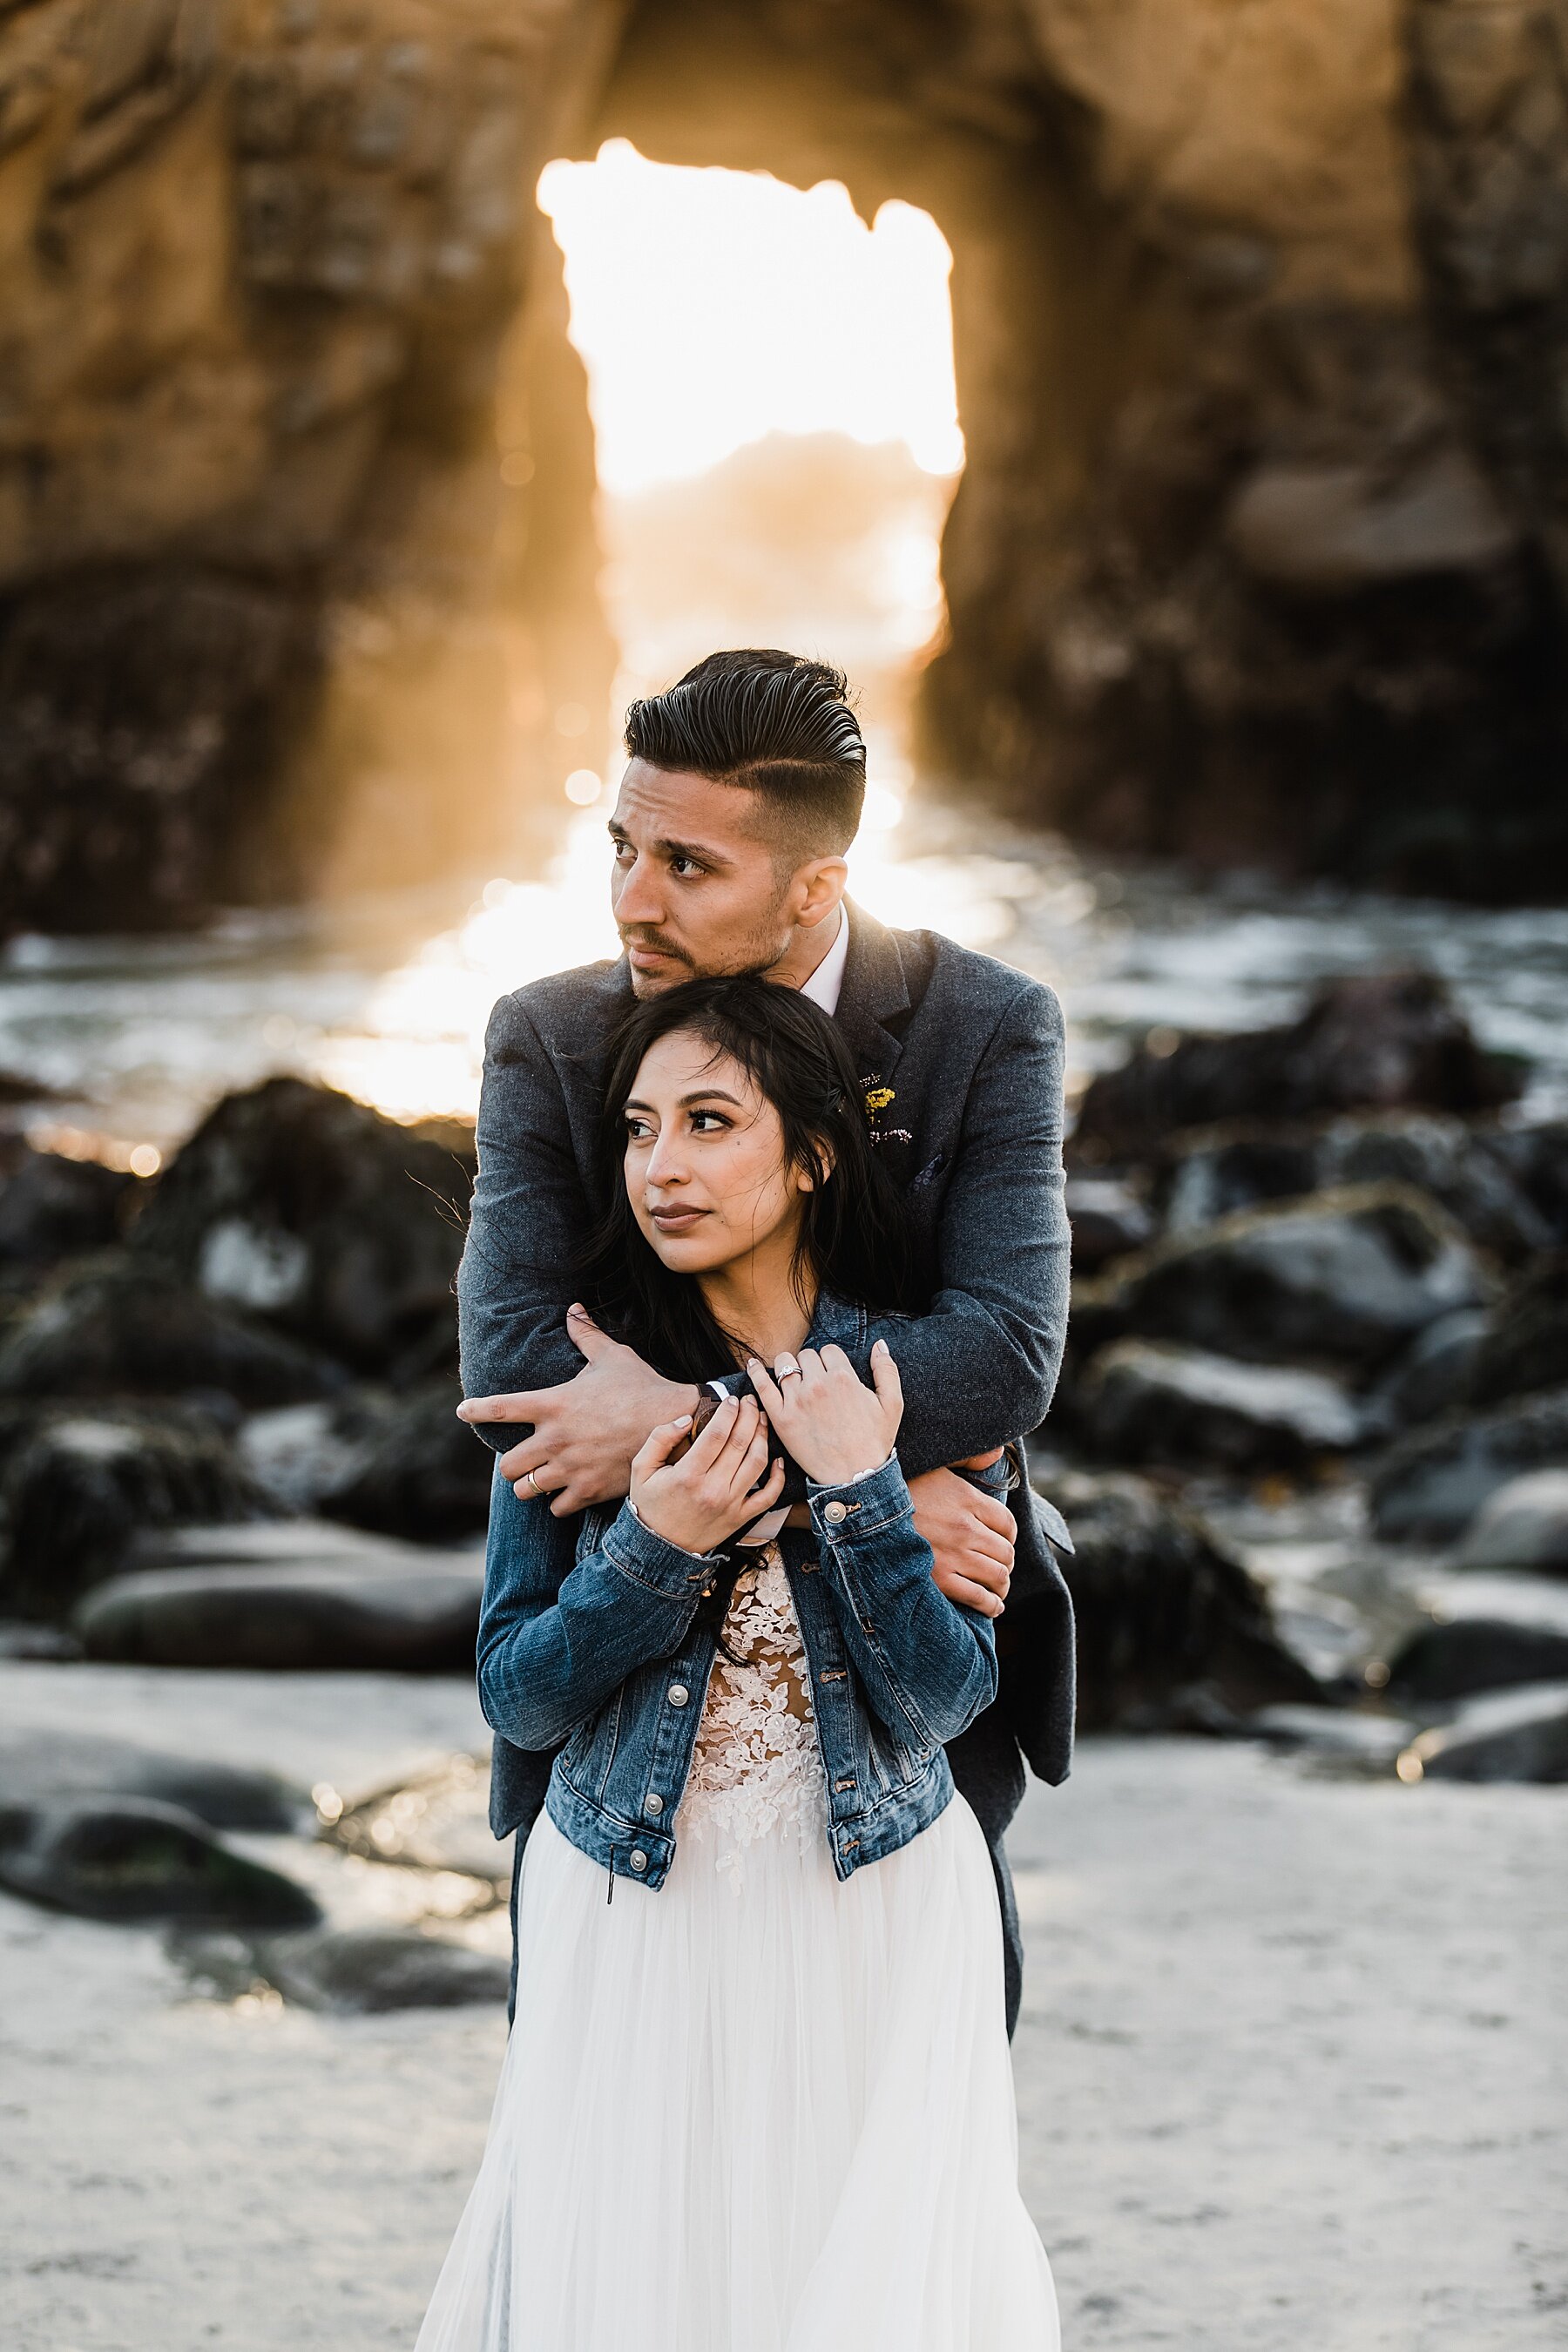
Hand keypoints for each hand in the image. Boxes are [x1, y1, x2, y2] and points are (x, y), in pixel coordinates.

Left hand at [457, 1305, 698, 1516]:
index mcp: (553, 1405)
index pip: (500, 1409)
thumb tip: (573, 1307)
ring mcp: (570, 1468)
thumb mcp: (613, 1356)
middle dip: (512, 1465)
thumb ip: (586, 1334)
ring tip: (541, 1479)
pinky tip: (567, 1493)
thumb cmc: (643, 1387)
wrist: (676, 1425)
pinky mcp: (588, 1490)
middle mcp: (555, 1439)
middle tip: (524, 1460)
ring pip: (526, 1490)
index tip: (463, 1411)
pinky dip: (558, 1503)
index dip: (476, 1410)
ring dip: (531, 1485)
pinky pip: (556, 1508)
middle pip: (507, 1466)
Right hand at [630, 1395, 785, 1554]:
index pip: (717, 1434)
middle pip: (741, 1443)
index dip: (728, 1412)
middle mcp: (713, 1489)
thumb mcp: (641, 1469)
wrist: (660, 1548)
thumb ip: (659, 1439)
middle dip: (748, 1416)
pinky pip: (768, 1496)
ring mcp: (731, 1505)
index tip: (731, 1399)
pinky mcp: (741, 1518)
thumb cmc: (650, 1505)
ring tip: (761, 1420)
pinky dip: (778, 1477)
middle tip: (750, 1402)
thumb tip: (685, 1419)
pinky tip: (777, 1459)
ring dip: (763, 1437)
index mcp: (688, 1475)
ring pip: (757, 1463)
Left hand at [747, 1340, 902, 1488]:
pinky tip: (753, 1365)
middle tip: (816, 1381)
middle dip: (811, 1364)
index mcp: (844, 1378)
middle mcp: (818, 1385)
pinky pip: (763, 1386)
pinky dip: (756, 1372)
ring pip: (785, 1364)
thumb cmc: (875, 1442)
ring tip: (794, 1379)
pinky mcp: (781, 1418)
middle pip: (807, 1355)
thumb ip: (887, 1370)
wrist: (856, 1477)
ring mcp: (797, 1401)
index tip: (831, 1374)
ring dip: (790, 1367)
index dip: (831, 1361)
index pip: (829, 1351)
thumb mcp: (892, 1404)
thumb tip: (880, 1344)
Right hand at [907, 1465, 1014, 1618]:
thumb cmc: (898, 1484)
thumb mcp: (937, 1462)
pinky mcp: (940, 1578)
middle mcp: (965, 1528)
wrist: (862, 1508)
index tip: (1004, 1542)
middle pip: (1006, 1552)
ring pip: (997, 1576)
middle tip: (1001, 1567)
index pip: (1007, 1524)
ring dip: (1002, 1585)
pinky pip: (978, 1597)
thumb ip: (969, 1458)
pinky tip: (993, 1606)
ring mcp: (953, 1554)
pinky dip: (991, 1605)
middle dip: (1007, 1562)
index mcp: (967, 1499)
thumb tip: (998, 1452)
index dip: (1010, 1536)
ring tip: (998, 1588)